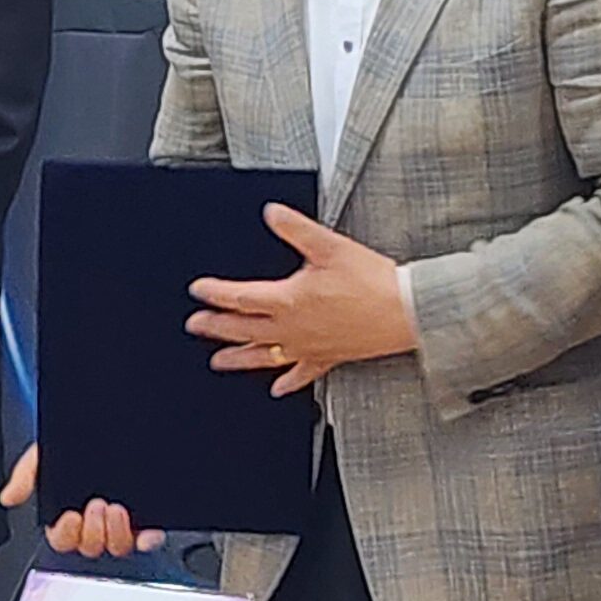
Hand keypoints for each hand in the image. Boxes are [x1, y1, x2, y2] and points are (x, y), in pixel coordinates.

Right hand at [1, 444, 160, 560]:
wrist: (116, 416)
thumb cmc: (80, 435)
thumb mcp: (46, 452)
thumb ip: (26, 475)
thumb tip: (9, 497)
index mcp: (69, 511)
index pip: (63, 539)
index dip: (65, 534)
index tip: (70, 517)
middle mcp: (96, 520)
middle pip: (90, 547)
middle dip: (92, 531)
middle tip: (95, 505)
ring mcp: (123, 520)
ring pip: (117, 547)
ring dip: (115, 534)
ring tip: (116, 508)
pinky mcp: (148, 516)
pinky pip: (150, 540)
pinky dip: (148, 540)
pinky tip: (144, 532)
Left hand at [187, 202, 413, 396]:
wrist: (405, 312)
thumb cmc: (370, 280)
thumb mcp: (329, 246)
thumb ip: (295, 229)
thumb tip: (271, 213)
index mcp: (288, 300)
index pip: (239, 297)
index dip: (215, 293)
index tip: (198, 290)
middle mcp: (292, 329)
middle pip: (243, 329)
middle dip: (215, 327)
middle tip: (194, 326)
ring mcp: (309, 347)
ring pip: (264, 356)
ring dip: (238, 358)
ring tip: (218, 362)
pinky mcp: (329, 358)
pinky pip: (302, 374)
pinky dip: (287, 382)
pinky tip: (278, 388)